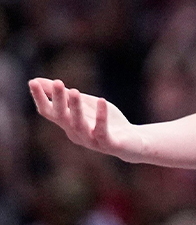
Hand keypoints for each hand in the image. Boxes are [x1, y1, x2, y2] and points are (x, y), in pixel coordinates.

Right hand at [29, 78, 143, 161]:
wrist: (133, 142)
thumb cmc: (105, 122)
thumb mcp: (84, 104)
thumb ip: (65, 95)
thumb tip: (37, 80)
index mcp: (67, 124)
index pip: (49, 112)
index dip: (40, 98)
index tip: (32, 82)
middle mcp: (75, 133)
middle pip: (62, 117)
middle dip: (58, 100)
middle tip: (57, 82)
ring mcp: (91, 140)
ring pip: (79, 125)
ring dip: (75, 108)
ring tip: (73, 90)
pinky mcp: (108, 144)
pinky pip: (102, 131)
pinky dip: (101, 116)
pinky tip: (102, 101)